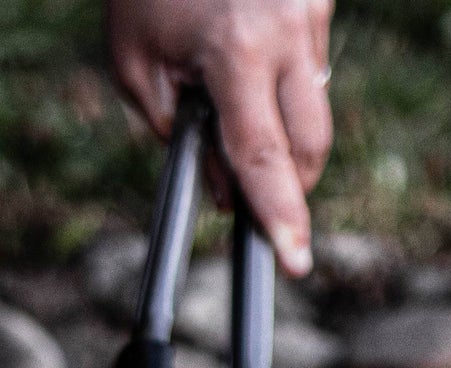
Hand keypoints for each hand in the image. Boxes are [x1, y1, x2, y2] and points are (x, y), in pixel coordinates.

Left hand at [106, 0, 333, 277]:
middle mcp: (286, 31)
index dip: (279, 215)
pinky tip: (242, 50)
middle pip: (308, 146)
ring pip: (314, 109)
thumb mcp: (135, 63)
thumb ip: (179, 134)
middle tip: (253, 195)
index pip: (262, 155)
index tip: (295, 260)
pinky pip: (311, 65)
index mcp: (234, 51)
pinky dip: (282, 81)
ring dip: (281, 128)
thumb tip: (225, 191)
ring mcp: (312, 11)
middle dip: (287, 183)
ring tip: (231, 96)